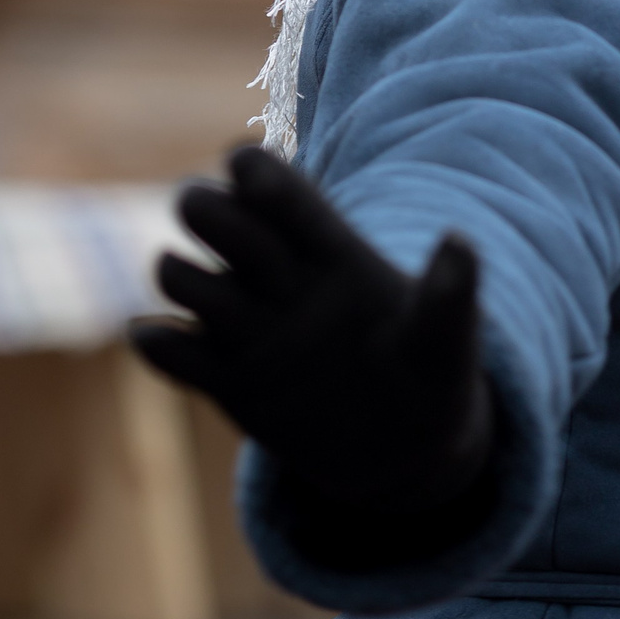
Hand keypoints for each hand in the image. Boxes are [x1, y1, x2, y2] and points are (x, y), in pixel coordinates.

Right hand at [130, 145, 496, 568]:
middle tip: (249, 256)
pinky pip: (165, 347)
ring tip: (231, 315)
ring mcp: (244, 325)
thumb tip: (461, 242)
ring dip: (185, 277)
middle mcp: (275, 275)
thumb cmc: (431, 373)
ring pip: (177, 272)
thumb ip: (450, 291)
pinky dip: (158, 341)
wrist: (405, 448)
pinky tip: (172, 343)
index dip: (254, 171)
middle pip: (208, 210)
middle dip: (207, 211)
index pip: (273, 183)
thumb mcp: (445, 336)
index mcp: (327, 247)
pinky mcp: (222, 378)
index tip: (251, 177)